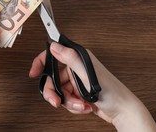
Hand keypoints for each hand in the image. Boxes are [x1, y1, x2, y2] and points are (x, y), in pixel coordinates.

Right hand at [29, 42, 155, 131]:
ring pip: (60, 91)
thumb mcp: (87, 74)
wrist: (122, 111)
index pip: (54, 55)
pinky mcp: (79, 93)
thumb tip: (55, 45)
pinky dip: (74, 105)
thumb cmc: (112, 91)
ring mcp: (78, 81)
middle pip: (53, 78)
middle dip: (55, 92)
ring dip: (68, 101)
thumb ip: (70, 58)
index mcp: (78, 58)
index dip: (41, 62)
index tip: (34, 72)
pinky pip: (67, 100)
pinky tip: (84, 106)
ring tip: (80, 104)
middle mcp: (77, 68)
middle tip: (57, 101)